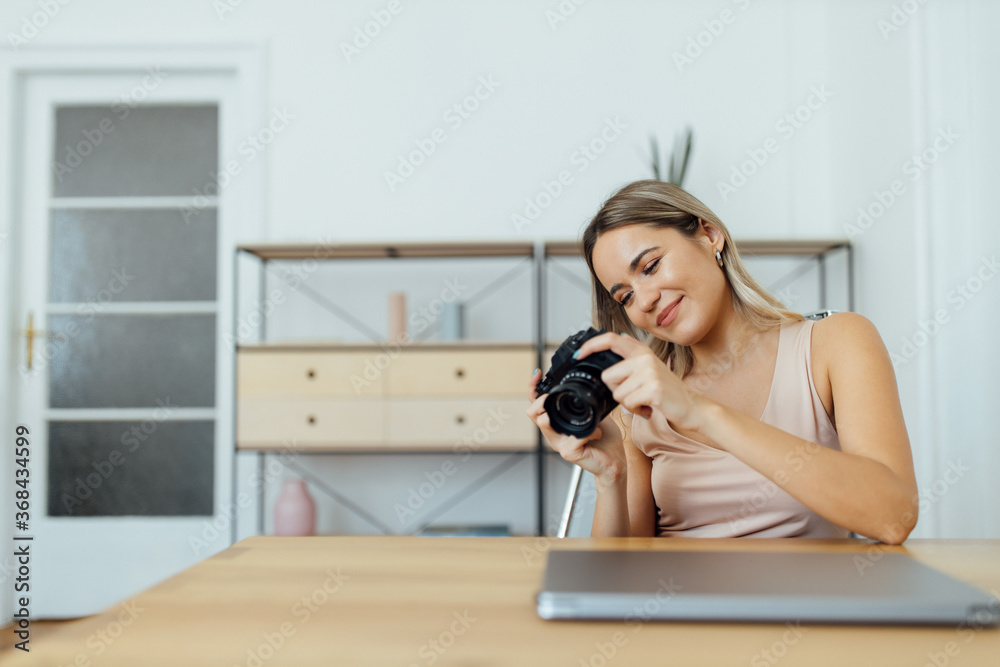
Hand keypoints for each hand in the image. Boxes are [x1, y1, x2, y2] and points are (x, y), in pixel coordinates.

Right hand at [526, 368, 625, 483]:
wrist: (614, 461)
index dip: (533, 387)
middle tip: (550, 396)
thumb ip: (586, 402)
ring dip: (562, 414)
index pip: (536, 403)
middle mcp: (553, 433)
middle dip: (538, 400)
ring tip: (582, 416)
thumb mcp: (594, 414)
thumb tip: (588, 384)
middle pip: (531, 412)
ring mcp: (559, 443)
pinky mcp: (568, 452)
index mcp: (557, 422)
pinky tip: (598, 434)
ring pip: (544, 422)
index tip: (537, 373)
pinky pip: (573, 435)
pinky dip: (589, 431)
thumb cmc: (605, 440)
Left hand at [575, 332, 703, 431]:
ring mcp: (649, 372)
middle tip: (635, 395)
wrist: (692, 406)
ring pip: (617, 393)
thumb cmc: (667, 390)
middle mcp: (644, 358)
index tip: (579, 354)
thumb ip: (633, 356)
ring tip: (644, 401)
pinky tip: (649, 408)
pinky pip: (628, 404)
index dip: (592, 345)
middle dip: (616, 391)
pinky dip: (636, 411)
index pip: (611, 339)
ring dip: (628, 404)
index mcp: (642, 350)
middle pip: (607, 377)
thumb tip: (619, 340)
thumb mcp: (651, 367)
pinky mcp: (653, 389)